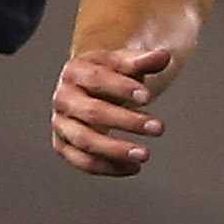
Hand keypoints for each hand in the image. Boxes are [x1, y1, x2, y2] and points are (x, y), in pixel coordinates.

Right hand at [49, 44, 171, 176]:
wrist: (84, 91)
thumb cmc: (106, 76)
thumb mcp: (122, 64)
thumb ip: (142, 61)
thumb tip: (163, 56)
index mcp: (75, 71)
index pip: (97, 79)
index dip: (122, 88)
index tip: (147, 98)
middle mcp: (63, 98)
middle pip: (92, 112)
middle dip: (127, 121)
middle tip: (158, 128)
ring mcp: (61, 124)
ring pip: (85, 141)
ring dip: (115, 150)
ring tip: (144, 155)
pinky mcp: (62, 145)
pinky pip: (83, 162)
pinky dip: (108, 167)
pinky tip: (133, 167)